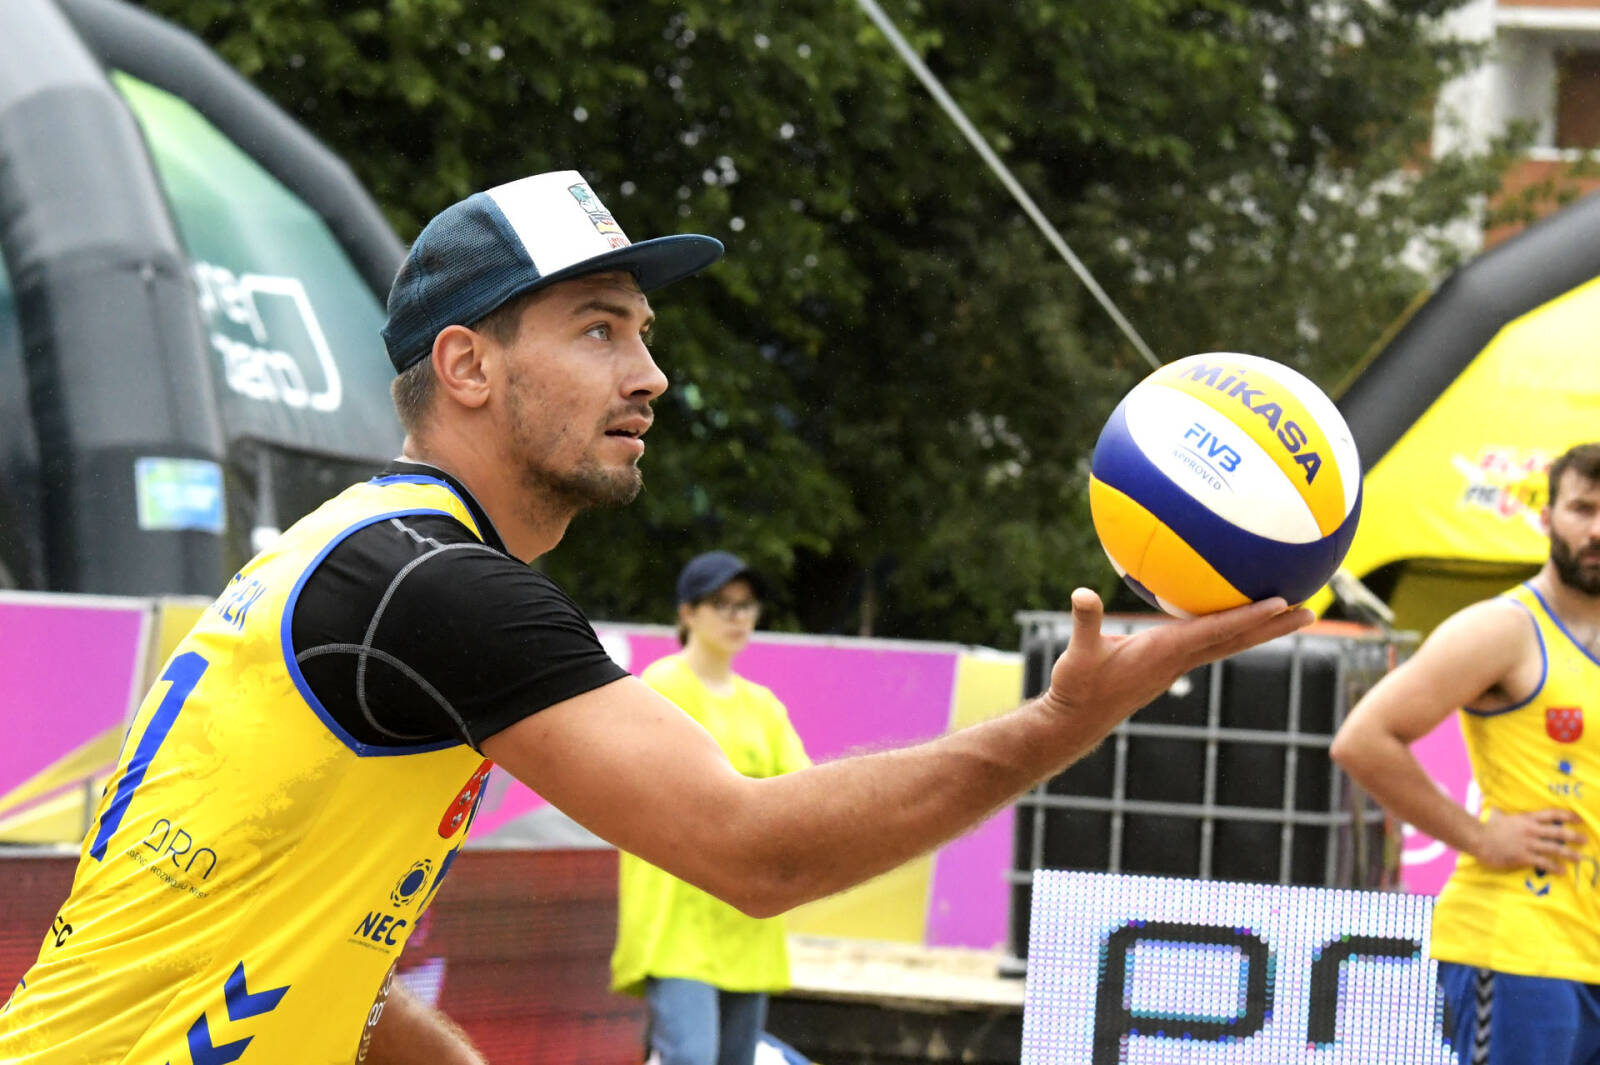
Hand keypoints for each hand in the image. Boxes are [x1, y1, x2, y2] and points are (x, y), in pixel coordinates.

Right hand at [1042, 589, 1312, 735]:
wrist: (1077, 721)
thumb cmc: (1077, 688)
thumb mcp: (1077, 654)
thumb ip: (1084, 621)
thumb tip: (1081, 592)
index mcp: (1165, 653)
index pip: (1215, 633)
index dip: (1248, 617)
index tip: (1281, 603)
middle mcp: (1180, 660)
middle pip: (1238, 640)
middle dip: (1276, 626)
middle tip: (1312, 611)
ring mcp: (1178, 665)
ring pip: (1229, 643)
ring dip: (1262, 629)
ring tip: (1292, 612)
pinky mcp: (1170, 666)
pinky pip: (1209, 641)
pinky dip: (1230, 626)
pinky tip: (1232, 612)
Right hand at [1472, 808, 1587, 872]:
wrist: (1477, 838)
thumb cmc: (1486, 826)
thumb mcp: (1497, 813)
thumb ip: (1503, 811)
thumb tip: (1498, 804)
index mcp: (1527, 818)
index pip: (1551, 815)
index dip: (1567, 816)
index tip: (1579, 819)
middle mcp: (1531, 830)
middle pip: (1558, 832)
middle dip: (1574, 836)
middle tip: (1585, 840)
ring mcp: (1528, 844)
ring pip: (1554, 849)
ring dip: (1569, 854)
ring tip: (1579, 858)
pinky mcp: (1523, 856)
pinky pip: (1543, 862)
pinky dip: (1554, 867)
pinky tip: (1562, 871)